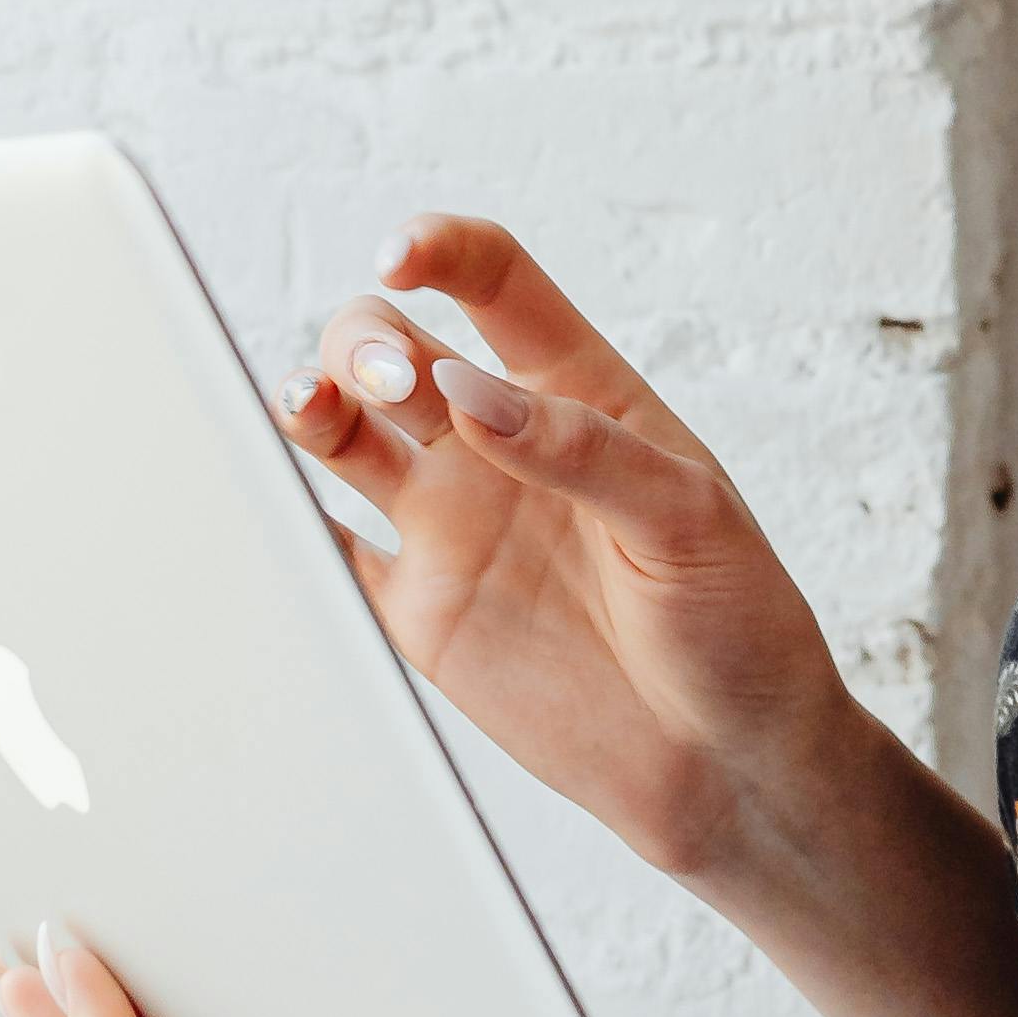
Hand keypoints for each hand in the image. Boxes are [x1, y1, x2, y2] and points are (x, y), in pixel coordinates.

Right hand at [279, 211, 853, 900]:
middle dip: (367, 341)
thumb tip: (465, 391)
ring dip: (309, 403)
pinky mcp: (421, 609)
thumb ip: (579, 449)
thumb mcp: (688, 519)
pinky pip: (331, 547)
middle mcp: (500, 444)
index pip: (496, 285)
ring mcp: (454, 523)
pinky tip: (278, 503)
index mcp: (579, 394)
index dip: (441, 250)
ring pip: (344, 429)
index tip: (402, 256)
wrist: (730, 766)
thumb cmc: (739, 626)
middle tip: (395, 387)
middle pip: (394, 345)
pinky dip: (290, 518)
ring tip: (309, 412)